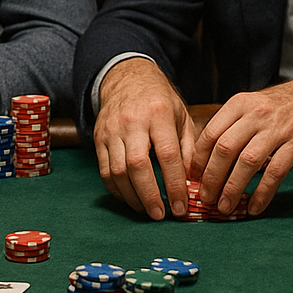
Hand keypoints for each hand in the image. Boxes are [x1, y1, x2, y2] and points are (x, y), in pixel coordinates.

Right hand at [93, 57, 196, 219]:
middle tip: (161, 215)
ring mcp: (112, 131)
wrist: (126, 77)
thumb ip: (189, 148)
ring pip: (117, 171)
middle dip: (150, 195)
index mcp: (159, 114)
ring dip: (132, 196)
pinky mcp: (98, 138)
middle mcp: (132, 122)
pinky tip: (130, 198)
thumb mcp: (182, 116)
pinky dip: (116, 189)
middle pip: (138, 165)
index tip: (181, 206)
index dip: (174, 184)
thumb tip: (193, 181)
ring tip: (147, 210)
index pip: (167, 155)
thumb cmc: (160, 100)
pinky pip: (104, 170)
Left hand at [188, 73, 292, 215]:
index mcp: (239, 104)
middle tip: (205, 198)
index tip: (193, 179)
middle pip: (225, 149)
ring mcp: (277, 129)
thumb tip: (202, 162)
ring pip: (248, 162)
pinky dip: (263, 192)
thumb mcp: (250, 107)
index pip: (211, 134)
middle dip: (212, 178)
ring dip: (233, 188)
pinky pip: (275, 173)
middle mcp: (256, 114)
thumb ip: (229, 128)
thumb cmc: (276, 109)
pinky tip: (254, 207)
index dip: (200, 160)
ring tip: (224, 206)